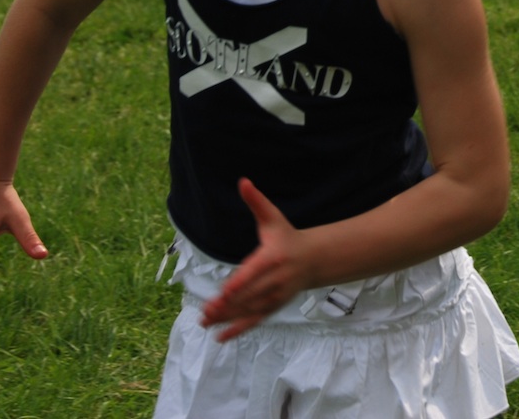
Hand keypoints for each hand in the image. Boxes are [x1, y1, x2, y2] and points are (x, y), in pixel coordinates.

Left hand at [199, 180, 313, 341]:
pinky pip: (255, 321)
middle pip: (249, 295)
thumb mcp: (272, 218)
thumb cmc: (287, 237)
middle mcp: (275, 280)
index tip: (225, 292)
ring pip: (250, 310)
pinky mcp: (274, 307)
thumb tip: (243, 181)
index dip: (240, 283)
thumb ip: (256, 202)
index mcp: (273, 257)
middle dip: (228, 305)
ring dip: (228, 318)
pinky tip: (220, 338)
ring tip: (206, 322)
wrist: (313, 259)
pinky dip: (238, 330)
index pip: (254, 272)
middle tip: (207, 311)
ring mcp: (275, 296)